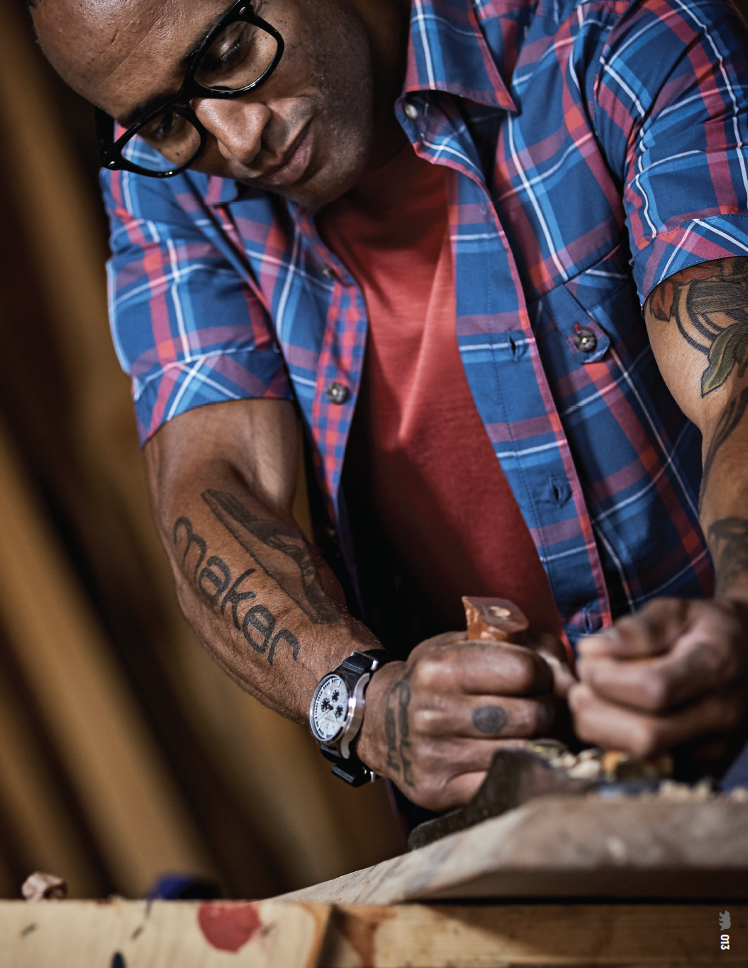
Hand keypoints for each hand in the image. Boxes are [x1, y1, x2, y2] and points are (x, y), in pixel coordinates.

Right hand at [356, 631, 557, 810]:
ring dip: (536, 739)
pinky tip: (512, 753)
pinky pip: (501, 780)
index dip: (544, 672)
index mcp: (440, 669)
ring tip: (526, 728)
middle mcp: (433, 713)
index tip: (539, 676)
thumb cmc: (432, 678)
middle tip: (537, 704)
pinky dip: (516, 767)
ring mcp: (435, 755)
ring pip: (522, 750)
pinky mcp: (439, 790)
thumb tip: (566, 667)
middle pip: (530, 714)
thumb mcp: (460, 644)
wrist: (380, 720)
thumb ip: (515, 643)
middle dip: (545, 707)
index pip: (524, 670)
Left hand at [568, 597, 747, 773]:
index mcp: (717, 666)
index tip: (587, 660)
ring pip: (641, 760)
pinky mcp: (702, 769)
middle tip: (579, 685)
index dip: (608, 679)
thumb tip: (591, 650)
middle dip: (596, 711)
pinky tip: (610, 719)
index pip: (655, 689)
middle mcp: (721, 715)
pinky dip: (615, 747)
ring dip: (599, 730)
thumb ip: (636, 629)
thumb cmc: (703, 631)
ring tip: (590, 698)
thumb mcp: (675, 612)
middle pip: (646, 736)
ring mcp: (715, 749)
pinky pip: (646, 771)